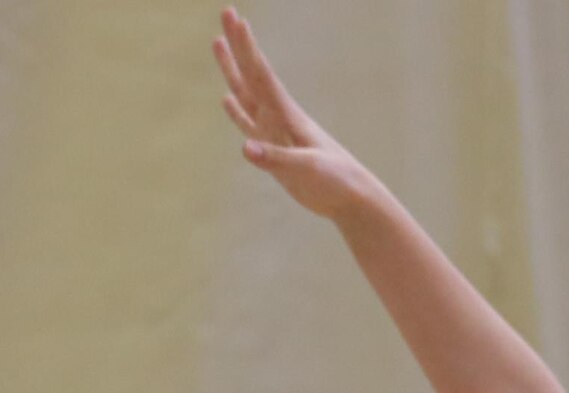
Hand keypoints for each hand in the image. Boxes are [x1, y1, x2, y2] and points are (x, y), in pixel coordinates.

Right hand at [213, 9, 386, 220]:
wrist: (351, 198)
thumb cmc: (336, 180)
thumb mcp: (307, 169)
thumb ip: (276, 158)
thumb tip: (245, 147)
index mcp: (287, 115)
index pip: (261, 73)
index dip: (247, 46)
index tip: (235, 18)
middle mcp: (278, 117)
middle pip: (251, 73)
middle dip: (238, 44)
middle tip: (225, 12)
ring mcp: (275, 131)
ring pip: (246, 93)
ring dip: (231, 69)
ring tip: (217, 44)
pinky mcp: (273, 150)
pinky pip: (249, 125)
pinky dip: (236, 111)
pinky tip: (226, 99)